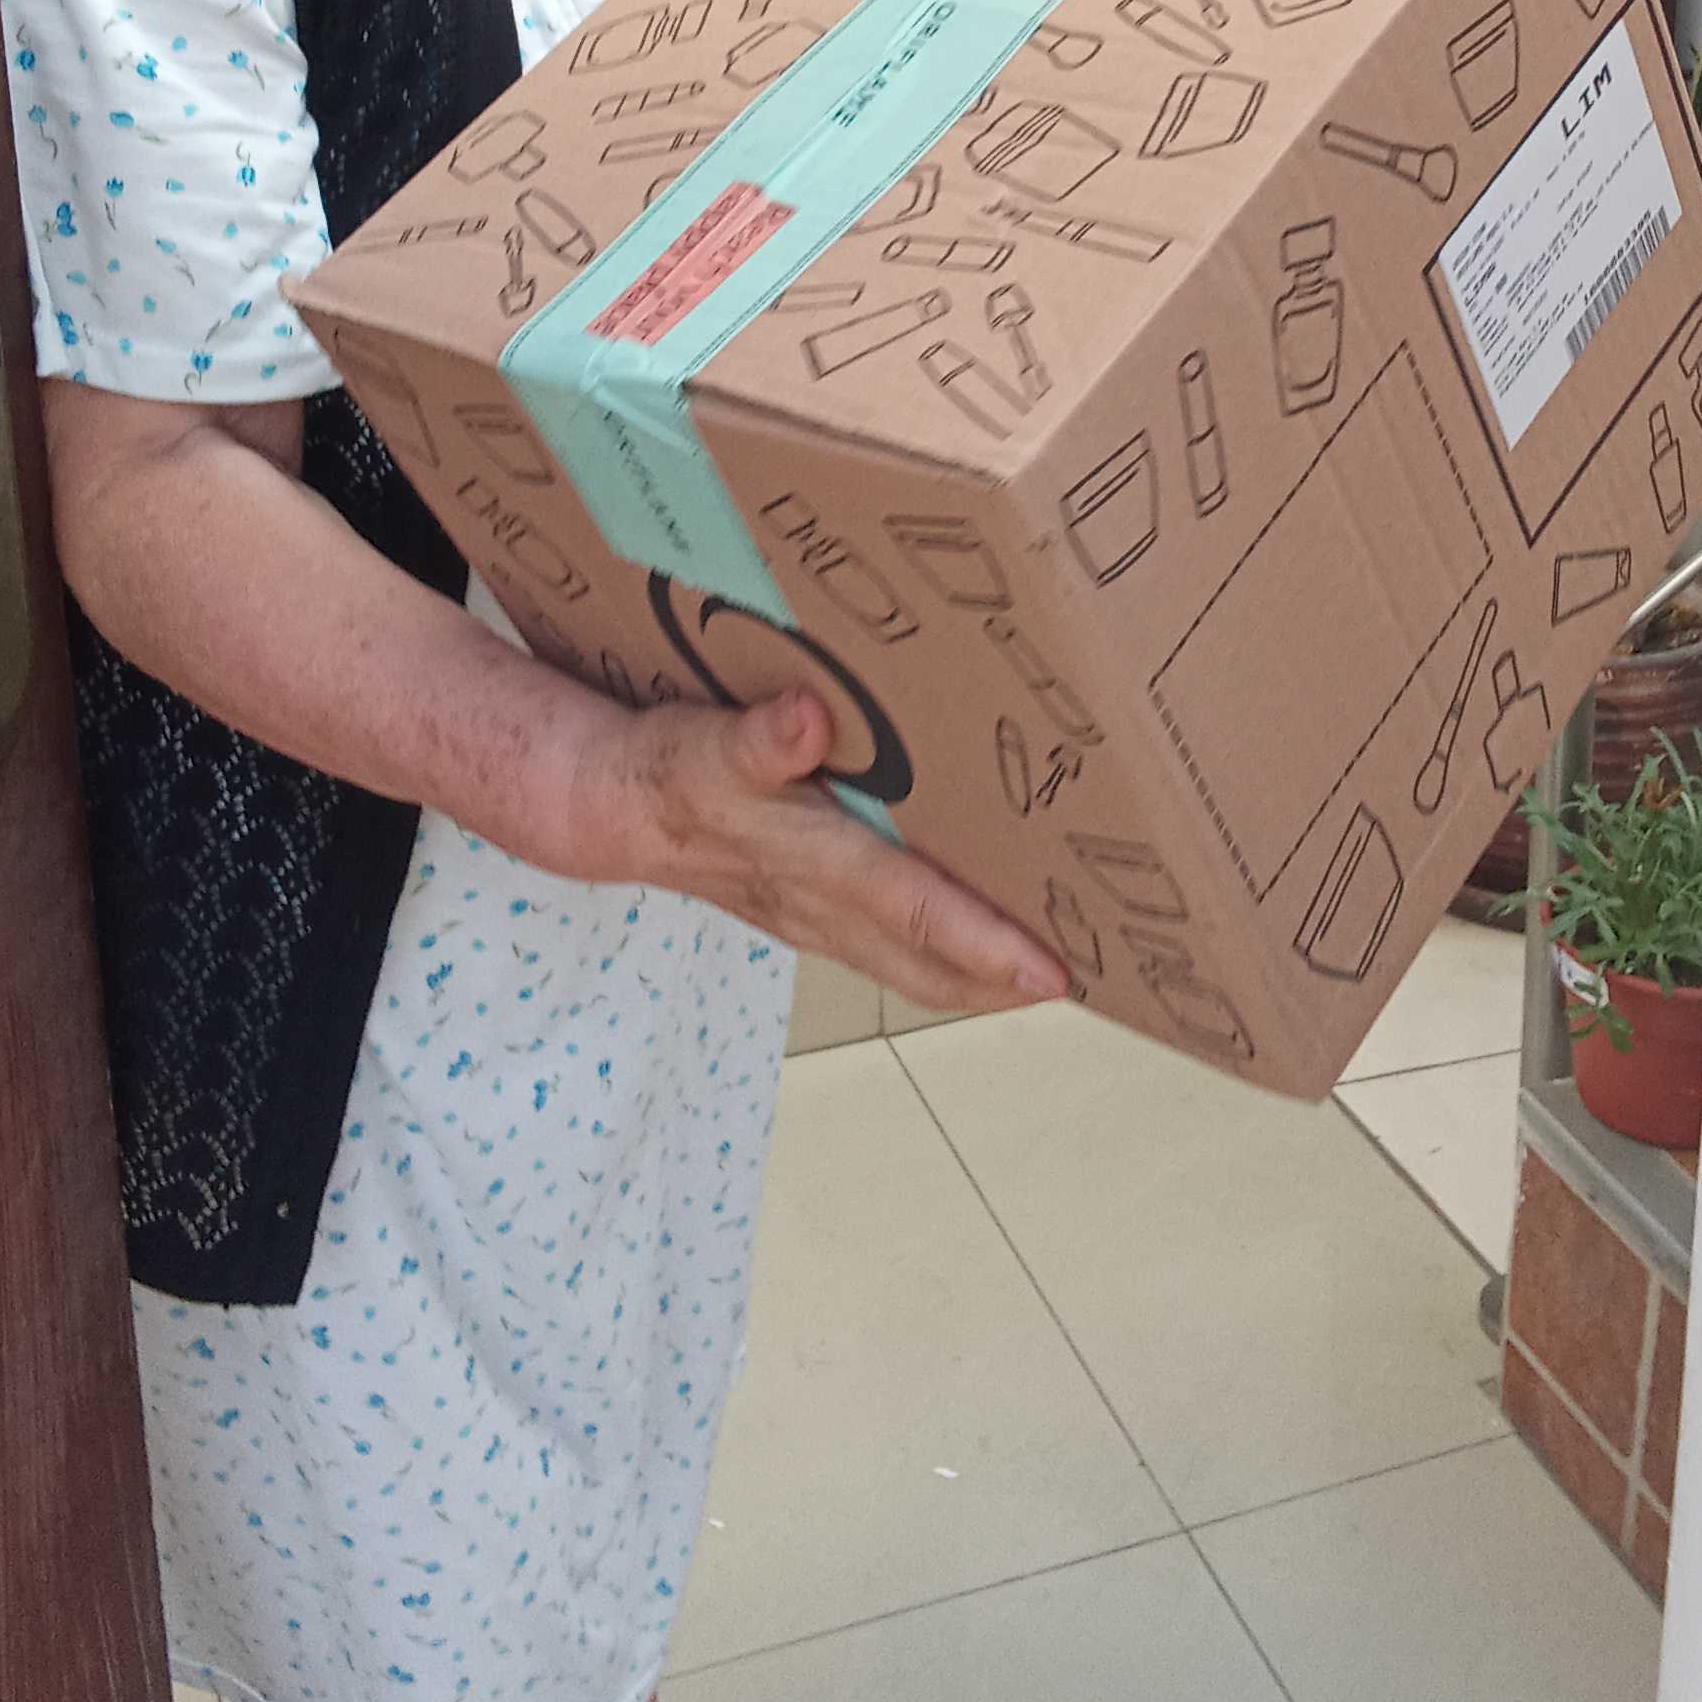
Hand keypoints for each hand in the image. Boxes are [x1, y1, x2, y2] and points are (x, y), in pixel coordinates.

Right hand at [571, 686, 1069, 1015]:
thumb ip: (755, 738)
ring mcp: (818, 916)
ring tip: (1058, 960)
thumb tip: (803, 723)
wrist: (605, 809)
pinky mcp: (811, 908)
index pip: (914, 911)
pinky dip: (948, 950)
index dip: (987, 945)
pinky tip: (981, 928)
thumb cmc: (664, 772)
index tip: (1055, 971)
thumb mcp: (699, 744)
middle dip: (1009, 979)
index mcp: (810, 862)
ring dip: (983, 974)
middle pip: (933, 965)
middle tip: (1096, 975)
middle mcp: (823, 905)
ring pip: (916, 965)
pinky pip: (895, 945)